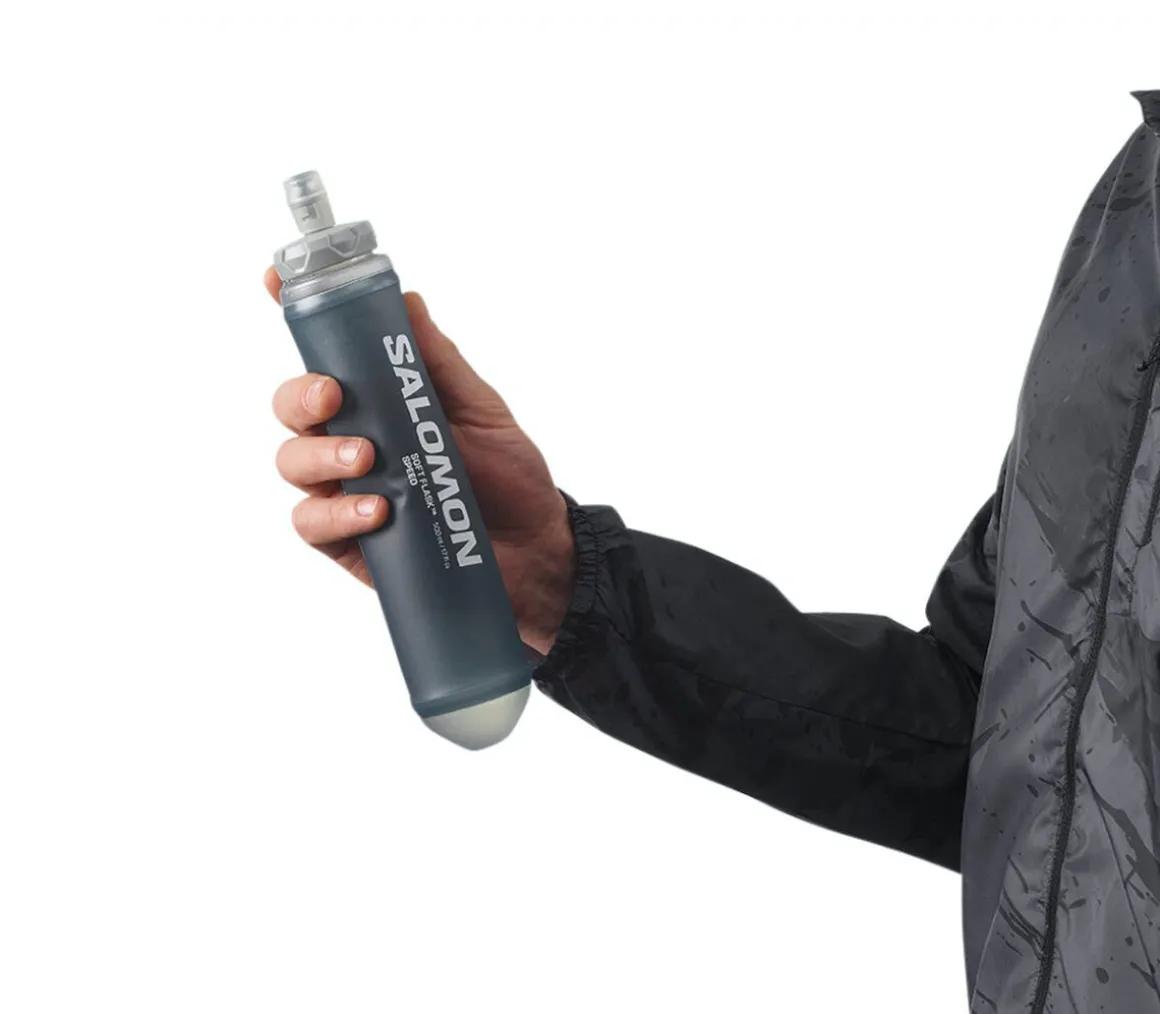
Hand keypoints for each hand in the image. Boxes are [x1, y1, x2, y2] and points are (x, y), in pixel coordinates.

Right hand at [266, 268, 576, 655]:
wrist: (535, 552)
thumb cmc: (509, 478)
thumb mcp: (481, 410)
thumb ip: (439, 364)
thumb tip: (408, 300)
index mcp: (380, 401)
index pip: (325, 354)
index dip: (295, 314)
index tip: (277, 280)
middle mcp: (352, 439)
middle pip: (292, 407)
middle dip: (301, 395)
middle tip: (333, 397)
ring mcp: (345, 491)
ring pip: (292, 463)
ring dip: (320, 455)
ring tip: (366, 460)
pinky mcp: (348, 541)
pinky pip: (312, 523)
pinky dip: (336, 513)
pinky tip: (375, 512)